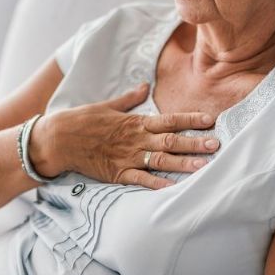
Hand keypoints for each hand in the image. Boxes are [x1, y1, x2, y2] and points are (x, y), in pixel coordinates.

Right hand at [29, 82, 219, 188]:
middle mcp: (136, 140)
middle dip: (195, 143)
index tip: (210, 120)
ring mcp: (128, 157)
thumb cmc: (83, 120)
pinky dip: (157, 185)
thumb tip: (145, 86)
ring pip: (161, 161)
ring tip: (203, 167)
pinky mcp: (117, 173)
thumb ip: (130, 99)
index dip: (191, 119)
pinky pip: (141, 180)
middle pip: (171, 141)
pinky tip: (174, 188)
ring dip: (183, 164)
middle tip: (216, 145)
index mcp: (136, 122)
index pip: (170, 120)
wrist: (57, 139)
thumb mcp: (108, 105)